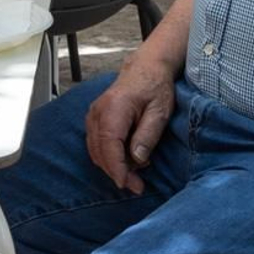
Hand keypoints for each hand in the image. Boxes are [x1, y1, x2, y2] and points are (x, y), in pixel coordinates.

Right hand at [84, 56, 175, 192]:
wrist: (146, 68)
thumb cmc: (155, 87)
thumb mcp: (160, 111)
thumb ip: (147, 135)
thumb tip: (137, 159)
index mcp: (114, 108)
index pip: (109, 144)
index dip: (116, 168)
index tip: (127, 184)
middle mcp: (98, 111)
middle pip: (100, 151)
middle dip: (116, 172)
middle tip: (137, 185)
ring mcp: (93, 114)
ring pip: (95, 150)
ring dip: (113, 165)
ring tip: (137, 169)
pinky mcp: (94, 118)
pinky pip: (96, 144)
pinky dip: (109, 156)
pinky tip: (127, 158)